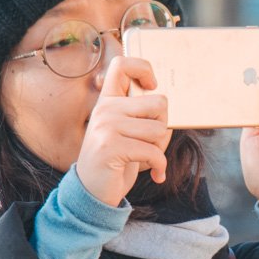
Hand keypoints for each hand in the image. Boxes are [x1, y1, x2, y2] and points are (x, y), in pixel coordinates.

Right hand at [76, 56, 171, 206]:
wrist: (92, 193)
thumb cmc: (116, 161)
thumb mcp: (125, 132)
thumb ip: (139, 114)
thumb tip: (165, 104)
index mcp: (107, 101)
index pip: (122, 65)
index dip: (143, 68)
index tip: (152, 86)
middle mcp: (105, 109)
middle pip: (158, 102)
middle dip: (164, 126)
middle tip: (153, 143)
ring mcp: (106, 127)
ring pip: (159, 129)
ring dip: (161, 149)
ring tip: (148, 158)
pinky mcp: (111, 147)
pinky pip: (153, 151)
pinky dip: (160, 166)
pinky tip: (156, 174)